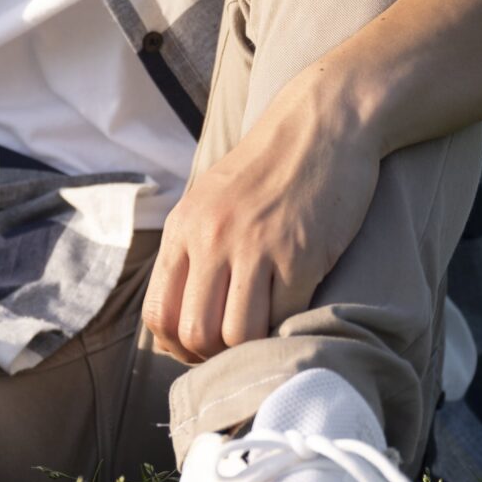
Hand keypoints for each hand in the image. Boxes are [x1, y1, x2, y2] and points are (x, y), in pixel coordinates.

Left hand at [142, 75, 380, 362]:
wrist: (322, 125)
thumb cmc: (267, 168)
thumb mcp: (209, 199)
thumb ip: (192, 248)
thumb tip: (182, 314)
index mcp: (183, 230)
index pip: (159, 314)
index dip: (176, 347)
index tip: (201, 350)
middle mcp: (212, 239)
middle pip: (195, 334)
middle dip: (214, 356)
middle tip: (236, 351)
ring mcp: (256, 247)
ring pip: (238, 334)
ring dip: (253, 347)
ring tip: (266, 334)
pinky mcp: (302, 254)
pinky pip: (286, 316)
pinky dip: (290, 325)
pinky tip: (296, 309)